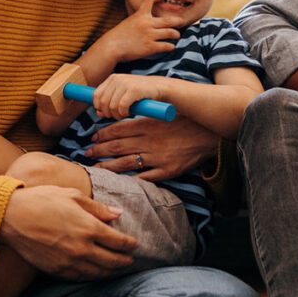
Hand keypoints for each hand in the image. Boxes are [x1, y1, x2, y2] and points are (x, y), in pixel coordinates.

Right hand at [0, 184, 138, 279]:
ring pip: (97, 272)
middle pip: (112, 260)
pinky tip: (96, 274)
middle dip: (124, 261)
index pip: (118, 241)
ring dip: (110, 272)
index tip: (135, 245)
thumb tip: (117, 213)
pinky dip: (92, 276)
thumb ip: (97, 208)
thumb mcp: (72, 195)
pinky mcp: (56, 270)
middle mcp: (82, 248)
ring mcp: (69, 261)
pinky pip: (80, 277)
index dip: (129, 244)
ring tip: (117, 269)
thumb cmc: (41, 200)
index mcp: (89, 227)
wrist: (10, 217)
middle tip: (131, 260)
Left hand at [86, 114, 217, 180]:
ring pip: (126, 163)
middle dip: (99, 150)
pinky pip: (144, 177)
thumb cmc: (187, 122)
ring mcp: (158, 158)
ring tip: (96, 168)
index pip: (119, 130)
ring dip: (108, 166)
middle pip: (118, 146)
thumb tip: (123, 121)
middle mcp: (150, 142)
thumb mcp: (165, 115)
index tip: (93, 137)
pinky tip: (119, 181)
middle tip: (86, 153)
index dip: (103, 134)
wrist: (210, 135)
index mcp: (149, 125)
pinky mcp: (167, 171)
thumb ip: (145, 119)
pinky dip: (130, 179)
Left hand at [92, 73, 166, 119]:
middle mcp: (117, 79)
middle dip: (108, 113)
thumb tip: (98, 113)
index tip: (106, 113)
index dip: (99, 107)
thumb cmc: (140, 93)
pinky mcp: (134, 90)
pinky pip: (122, 106)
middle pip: (103, 102)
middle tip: (116, 116)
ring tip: (124, 115)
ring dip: (117, 115)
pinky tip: (129, 113)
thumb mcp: (122, 94)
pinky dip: (124, 113)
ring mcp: (125, 83)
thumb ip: (109, 102)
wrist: (159, 88)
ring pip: (112, 106)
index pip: (96, 95)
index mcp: (112, 78)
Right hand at [104, 0, 180, 61]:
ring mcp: (150, 35)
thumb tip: (149, 21)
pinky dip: (170, 46)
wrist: (112, 47)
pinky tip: (170, 46)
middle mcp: (147, 23)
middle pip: (169, 20)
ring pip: (171, 33)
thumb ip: (140, 19)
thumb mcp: (129, 22)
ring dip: (176, 34)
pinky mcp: (151, 47)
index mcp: (140, 15)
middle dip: (178, 21)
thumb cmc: (118, 36)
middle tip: (182, 21)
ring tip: (176, 35)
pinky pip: (167, 46)